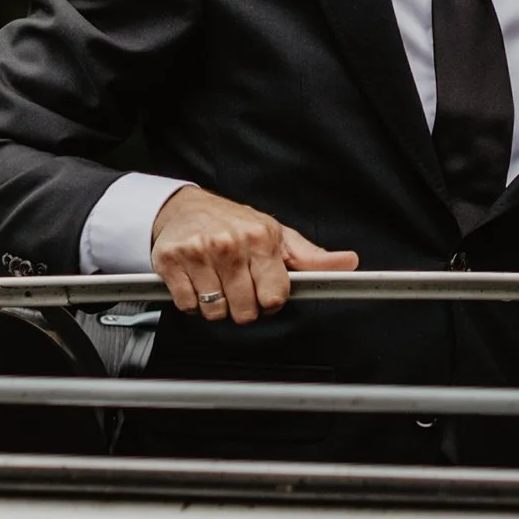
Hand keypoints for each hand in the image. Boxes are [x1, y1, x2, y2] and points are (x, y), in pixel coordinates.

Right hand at [149, 185, 359, 324]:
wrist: (185, 207)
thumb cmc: (236, 223)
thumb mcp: (278, 236)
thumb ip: (312, 257)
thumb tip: (348, 262)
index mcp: (261, 238)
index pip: (274, 297)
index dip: (270, 301)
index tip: (264, 291)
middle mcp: (229, 244)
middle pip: (245, 310)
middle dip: (244, 306)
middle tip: (238, 286)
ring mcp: (198, 252)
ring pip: (215, 311)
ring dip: (216, 305)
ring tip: (217, 282)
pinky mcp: (170, 262)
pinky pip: (187, 305)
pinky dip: (192, 301)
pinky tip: (197, 281)